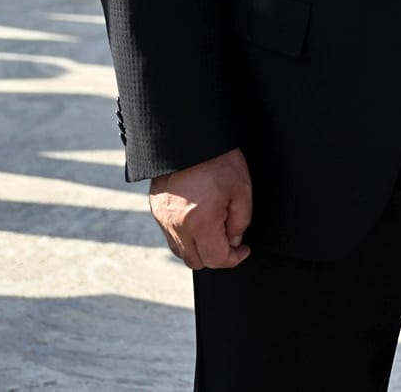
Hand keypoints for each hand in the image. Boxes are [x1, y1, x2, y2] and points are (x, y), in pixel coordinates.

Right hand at [148, 147, 252, 269]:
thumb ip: (240, 221)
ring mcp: (163, 220)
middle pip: (197, 261)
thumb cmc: (218, 160)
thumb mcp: (242, 190)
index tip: (244, 250)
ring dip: (199, 248)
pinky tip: (199, 220)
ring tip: (215, 227)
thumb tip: (234, 240)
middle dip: (216, 256)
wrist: (188, 138)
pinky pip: (170, 236)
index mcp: (199, 223)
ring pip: (181, 251)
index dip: (234, 259)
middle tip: (230, 238)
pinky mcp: (156, 211)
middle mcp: (176, 226)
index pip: (216, 259)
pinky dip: (186, 236)